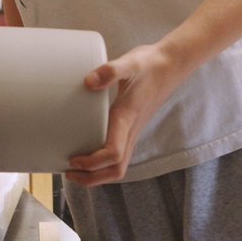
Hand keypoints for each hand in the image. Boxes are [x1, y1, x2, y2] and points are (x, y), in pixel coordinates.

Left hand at [66, 43, 191, 186]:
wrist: (172, 64)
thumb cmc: (150, 63)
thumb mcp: (130, 62)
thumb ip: (110, 71)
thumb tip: (88, 81)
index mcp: (127, 117)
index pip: (112, 153)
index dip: (92, 163)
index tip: (72, 159)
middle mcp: (132, 129)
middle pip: (116, 169)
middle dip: (92, 178)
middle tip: (69, 174)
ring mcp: (134, 131)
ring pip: (120, 166)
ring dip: (98, 174)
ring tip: (75, 170)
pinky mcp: (133, 127)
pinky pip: (120, 154)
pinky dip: (104, 163)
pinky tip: (89, 153)